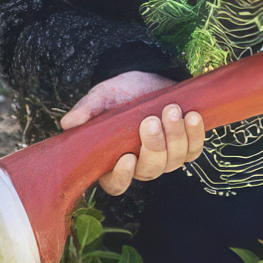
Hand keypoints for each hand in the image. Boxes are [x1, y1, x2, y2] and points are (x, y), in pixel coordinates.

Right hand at [60, 71, 204, 195]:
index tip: (126, 157)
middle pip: (149, 170)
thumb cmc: (122, 93)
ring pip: (173, 160)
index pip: (116, 183)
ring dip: (175, 136)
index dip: (122, 177)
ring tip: (171, 110)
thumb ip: (87, 110)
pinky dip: (195, 134)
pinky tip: (191, 116)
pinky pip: (193, 150)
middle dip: (153, 146)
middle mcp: (140, 164)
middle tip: (150, 120)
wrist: (150, 79)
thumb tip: (68, 124)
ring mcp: (165, 159)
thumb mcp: (102, 97)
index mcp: (114, 159)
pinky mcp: (186, 148)